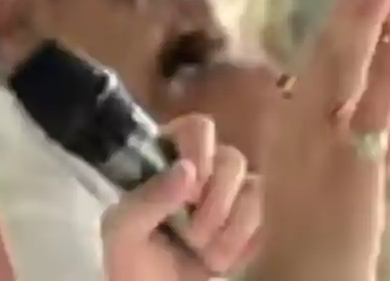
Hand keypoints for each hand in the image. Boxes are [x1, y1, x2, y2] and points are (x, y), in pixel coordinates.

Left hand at [101, 115, 261, 279]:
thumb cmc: (130, 261)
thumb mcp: (123, 230)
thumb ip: (148, 198)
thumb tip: (188, 169)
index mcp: (167, 159)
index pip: (198, 127)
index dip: (200, 154)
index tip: (190, 188)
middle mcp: (203, 170)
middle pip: (233, 159)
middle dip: (216, 205)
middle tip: (192, 236)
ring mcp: (230, 197)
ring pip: (256, 190)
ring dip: (231, 231)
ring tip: (205, 256)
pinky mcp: (250, 226)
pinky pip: (266, 222)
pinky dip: (244, 246)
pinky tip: (220, 262)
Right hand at [249, 0, 389, 280]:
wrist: (296, 278)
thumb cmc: (300, 231)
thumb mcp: (313, 171)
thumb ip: (340, 135)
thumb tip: (373, 111)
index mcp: (291, 121)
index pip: (320, 54)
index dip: (343, 11)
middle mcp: (301, 124)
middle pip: (329, 51)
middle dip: (352, 0)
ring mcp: (326, 145)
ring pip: (344, 70)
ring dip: (364, 19)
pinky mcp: (352, 171)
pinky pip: (374, 116)